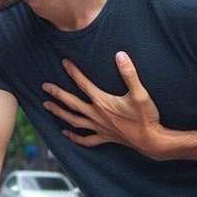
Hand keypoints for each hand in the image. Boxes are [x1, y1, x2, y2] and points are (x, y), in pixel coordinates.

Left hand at [42, 52, 170, 158]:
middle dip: (57, 93)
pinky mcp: (104, 137)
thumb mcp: (140, 93)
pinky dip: (74, 137)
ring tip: (47, 106)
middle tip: (44, 86)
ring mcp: (99, 127)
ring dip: (59, 112)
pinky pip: (86, 139)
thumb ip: (129, 74)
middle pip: (72, 102)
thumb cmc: (146, 117)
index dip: (73, 71)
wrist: (152, 141)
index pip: (83, 84)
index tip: (63, 62)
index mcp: (102, 102)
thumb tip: (120, 55)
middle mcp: (96, 114)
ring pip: (74, 120)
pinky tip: (66, 134)